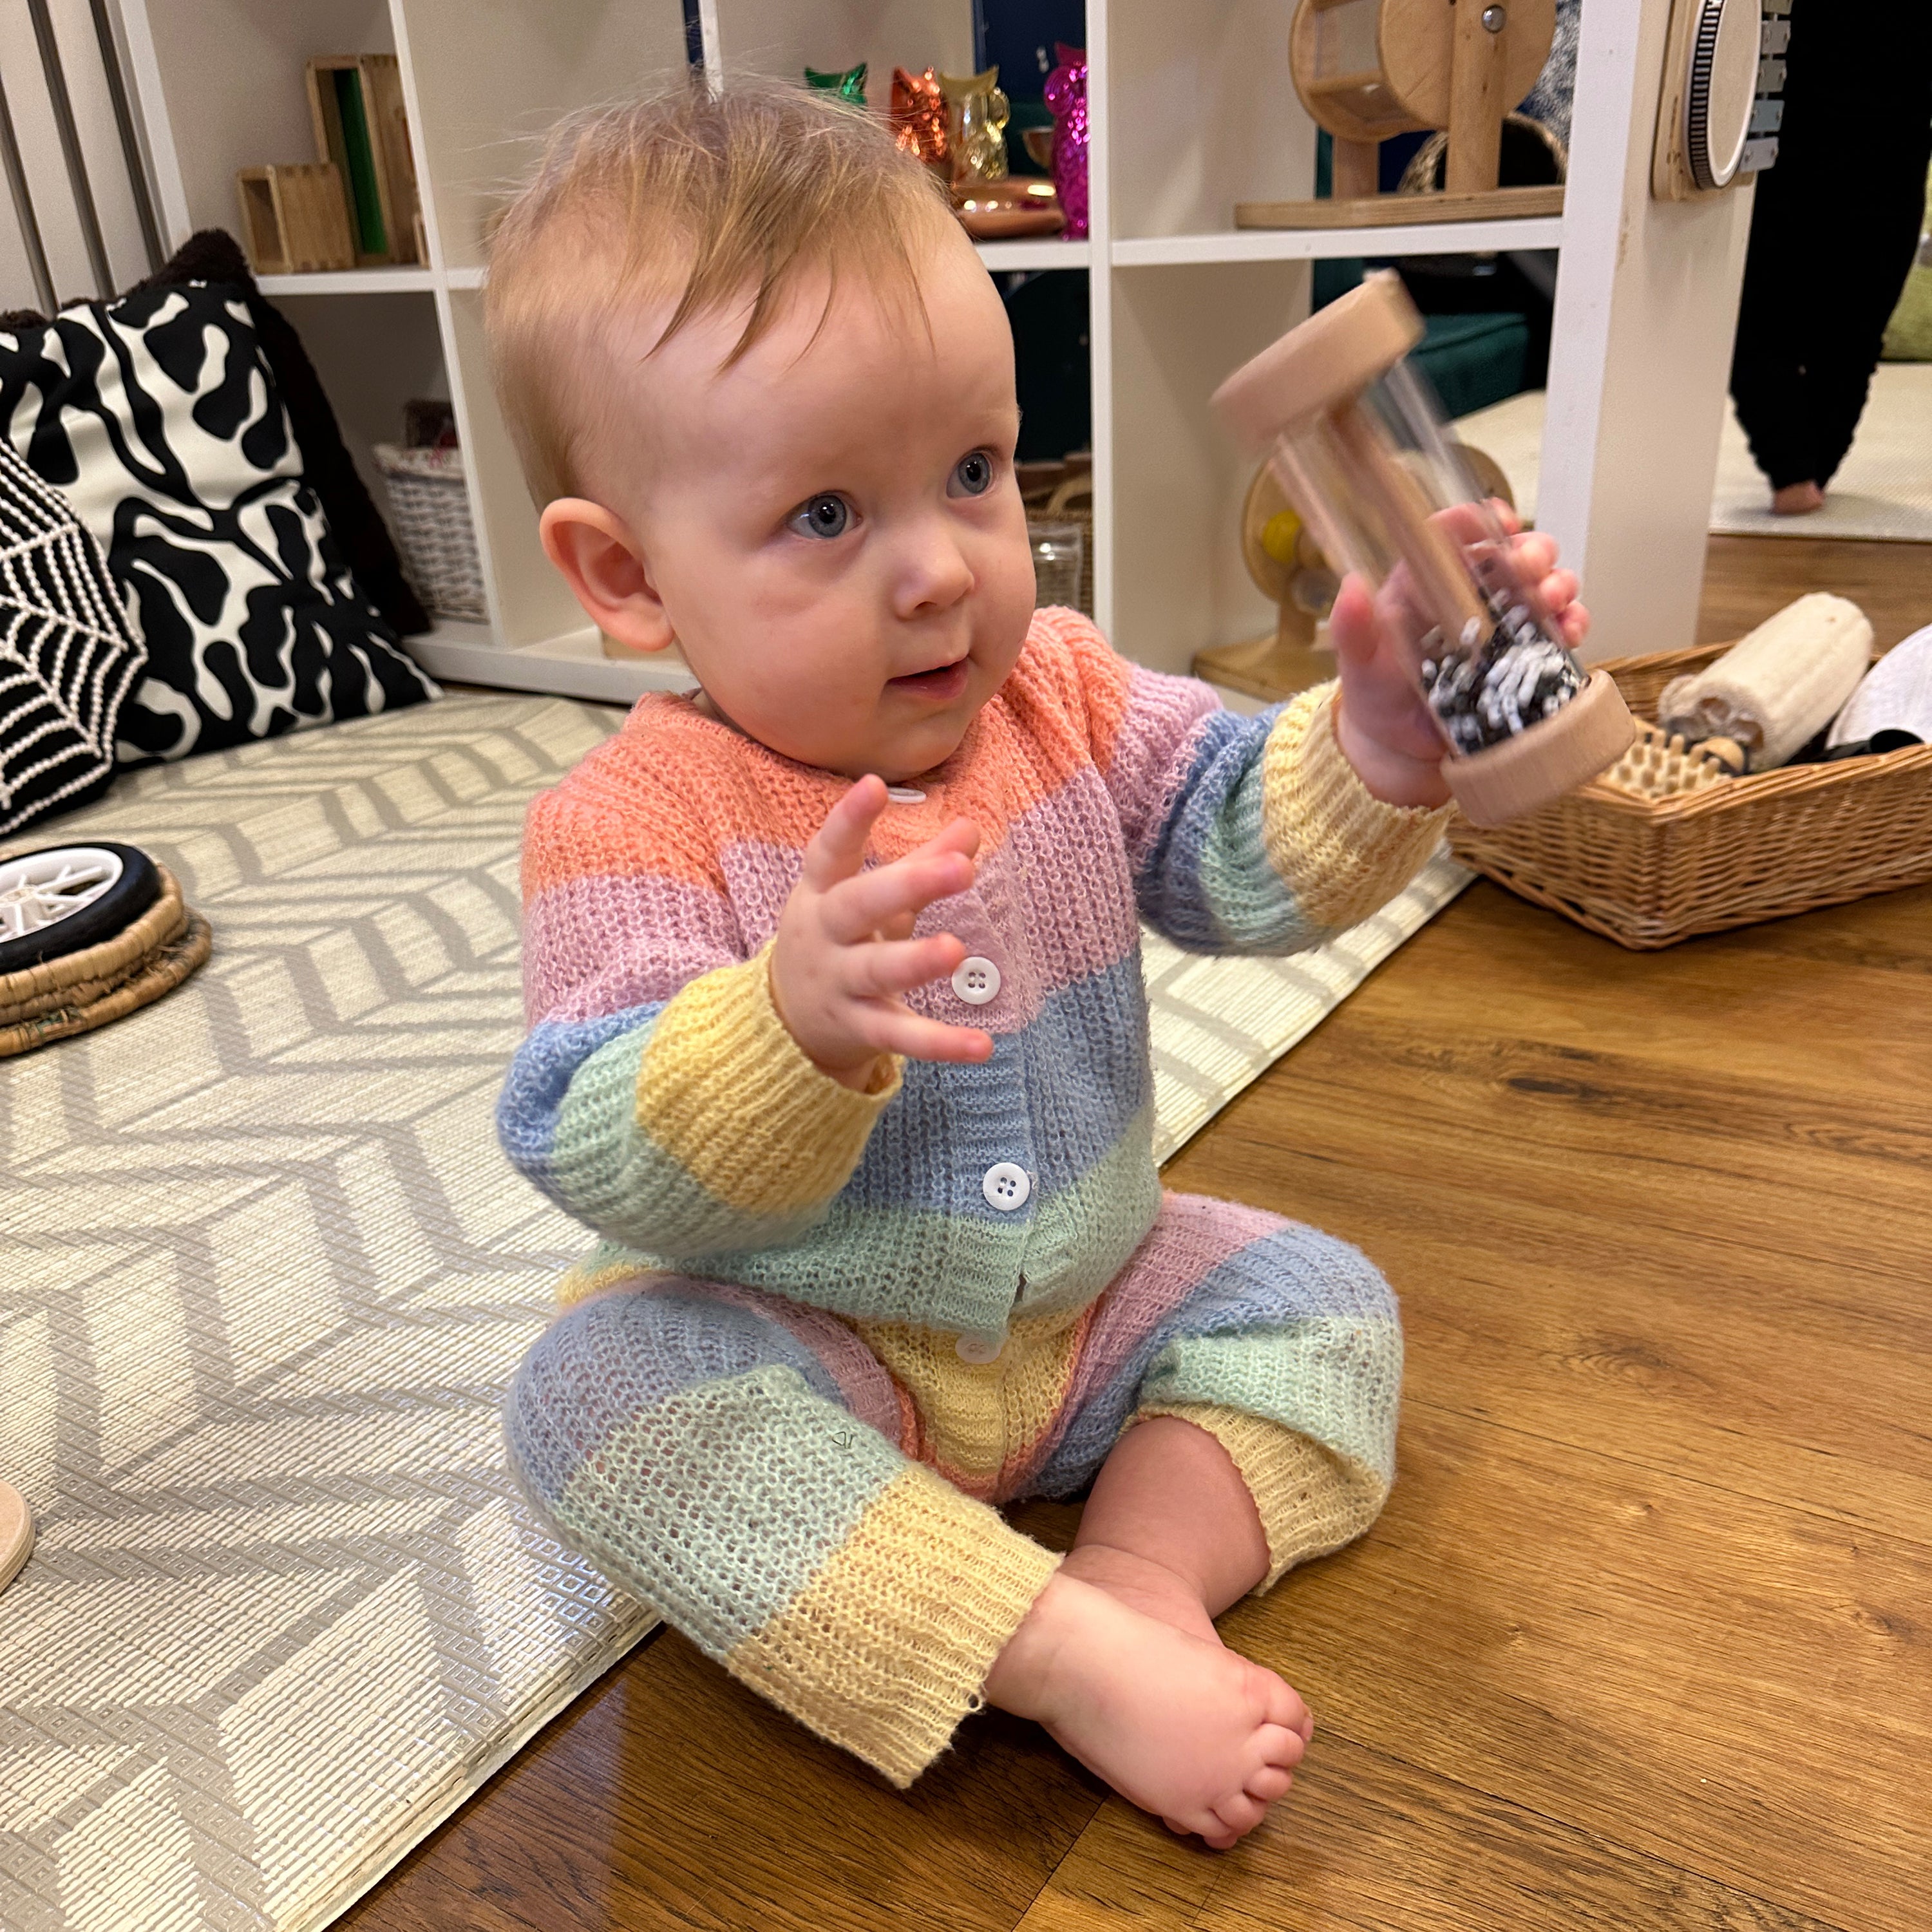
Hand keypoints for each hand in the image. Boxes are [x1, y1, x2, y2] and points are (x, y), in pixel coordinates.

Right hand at [769, 774, 993, 1089]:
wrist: (786, 1021)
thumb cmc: (839, 941)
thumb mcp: (867, 899)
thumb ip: (920, 865)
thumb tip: (971, 828)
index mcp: (822, 893)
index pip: (831, 851)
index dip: (849, 820)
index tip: (874, 785)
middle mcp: (824, 935)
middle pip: (857, 906)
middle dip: (905, 886)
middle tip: (958, 869)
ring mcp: (838, 984)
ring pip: (876, 972)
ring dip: (915, 962)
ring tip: (955, 950)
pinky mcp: (857, 1029)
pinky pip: (899, 1036)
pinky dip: (940, 1044)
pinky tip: (982, 1046)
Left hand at [1329, 505, 1589, 808]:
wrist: (1399, 749)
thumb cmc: (1375, 695)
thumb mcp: (1359, 663)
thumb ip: (1353, 628)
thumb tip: (1352, 586)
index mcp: (1428, 582)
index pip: (1456, 536)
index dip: (1480, 520)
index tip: (1500, 522)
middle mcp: (1472, 594)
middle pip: (1514, 553)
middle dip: (1532, 553)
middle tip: (1530, 570)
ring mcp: (1504, 623)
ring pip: (1546, 585)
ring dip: (1558, 585)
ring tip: (1550, 601)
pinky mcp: (1526, 655)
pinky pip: (1560, 630)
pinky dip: (1572, 624)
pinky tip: (1570, 632)